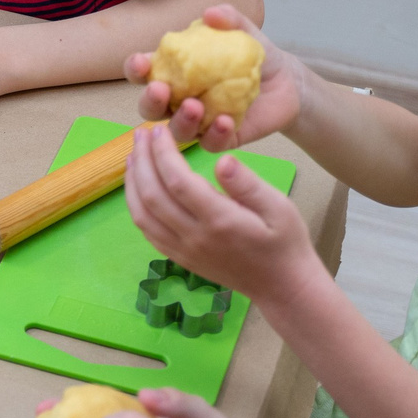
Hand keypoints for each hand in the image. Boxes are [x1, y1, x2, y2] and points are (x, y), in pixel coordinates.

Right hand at [123, 4, 299, 150]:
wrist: (286, 81)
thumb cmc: (252, 54)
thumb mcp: (243, 31)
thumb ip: (228, 18)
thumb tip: (211, 13)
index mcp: (174, 71)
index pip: (144, 72)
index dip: (135, 69)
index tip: (141, 63)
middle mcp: (179, 100)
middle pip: (150, 108)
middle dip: (150, 101)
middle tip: (160, 90)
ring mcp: (198, 122)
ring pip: (177, 131)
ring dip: (181, 121)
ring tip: (195, 106)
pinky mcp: (220, 139)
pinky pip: (210, 143)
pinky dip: (214, 135)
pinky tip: (225, 121)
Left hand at [123, 125, 318, 307]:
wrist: (281, 286)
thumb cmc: (284, 241)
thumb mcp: (279, 206)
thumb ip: (248, 184)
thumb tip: (222, 159)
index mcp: (220, 221)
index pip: (179, 182)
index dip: (163, 153)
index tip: (159, 131)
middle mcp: (195, 238)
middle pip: (153, 196)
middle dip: (142, 161)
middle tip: (140, 135)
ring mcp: (184, 251)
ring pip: (142, 215)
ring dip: (132, 183)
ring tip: (133, 156)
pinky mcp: (180, 259)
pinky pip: (148, 232)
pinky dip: (136, 206)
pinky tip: (138, 187)